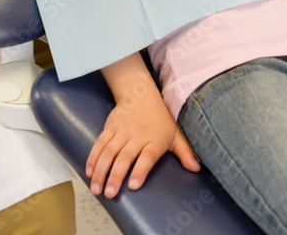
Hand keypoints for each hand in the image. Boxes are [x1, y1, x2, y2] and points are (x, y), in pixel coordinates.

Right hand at [86, 95, 200, 197]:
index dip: (140, 170)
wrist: (141, 93)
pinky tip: (90, 172)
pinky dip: (93, 158)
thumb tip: (197, 168)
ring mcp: (122, 131)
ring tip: (96, 189)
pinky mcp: (110, 127)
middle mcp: (137, 136)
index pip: (147, 157)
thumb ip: (184, 152)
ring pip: (109, 152)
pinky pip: (100, 143)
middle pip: (125, 157)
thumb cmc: (160, 118)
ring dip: (101, 171)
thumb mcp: (175, 133)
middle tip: (110, 193)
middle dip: (115, 176)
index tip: (133, 185)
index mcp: (154, 140)